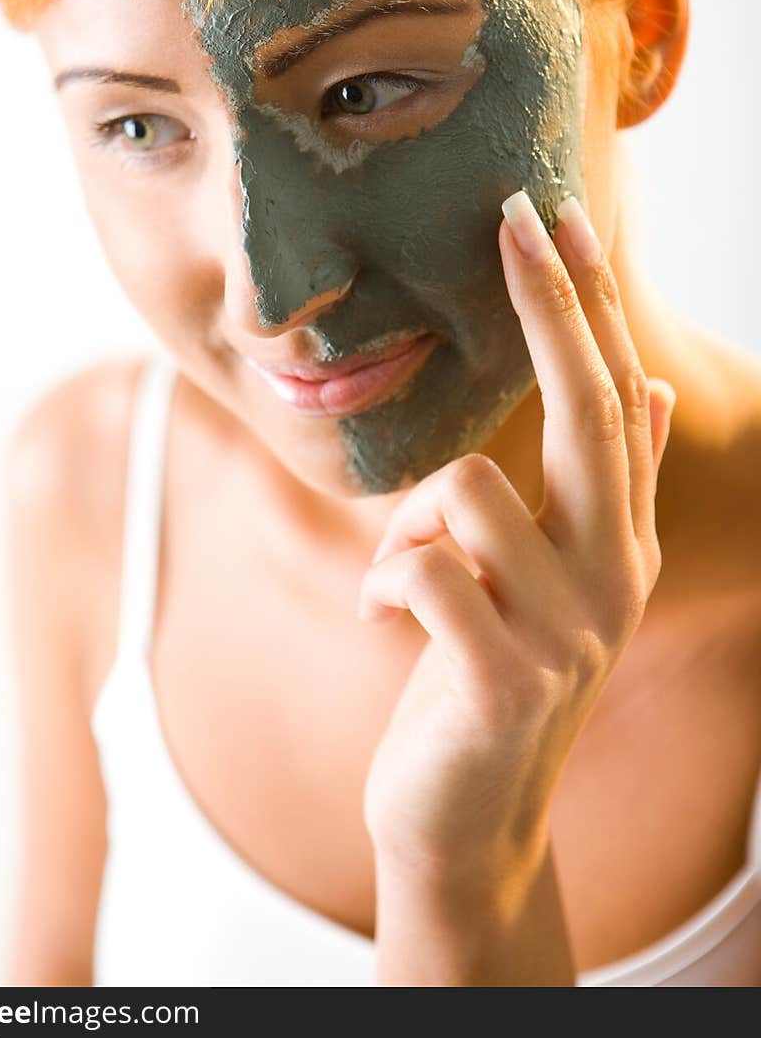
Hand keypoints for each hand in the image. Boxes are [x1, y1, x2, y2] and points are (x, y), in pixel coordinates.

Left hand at [358, 189, 675, 887]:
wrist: (470, 818)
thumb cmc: (487, 674)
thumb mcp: (549, 581)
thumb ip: (605, 492)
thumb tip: (652, 393)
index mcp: (619, 541)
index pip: (616, 400)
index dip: (590, 308)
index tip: (558, 219)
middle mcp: (613, 575)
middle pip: (589, 415)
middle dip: (550, 310)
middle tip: (515, 219)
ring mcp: (568, 631)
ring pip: (468, 493)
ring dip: (408, 527)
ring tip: (403, 581)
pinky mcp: (505, 680)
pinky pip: (423, 572)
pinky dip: (384, 583)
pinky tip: (384, 624)